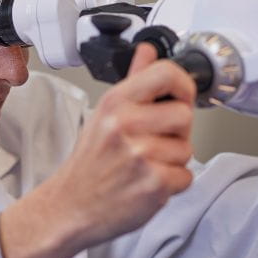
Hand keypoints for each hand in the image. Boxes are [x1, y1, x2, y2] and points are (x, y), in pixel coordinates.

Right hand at [0, 44, 196, 257]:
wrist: (69, 207)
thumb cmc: (91, 163)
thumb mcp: (105, 113)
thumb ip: (133, 80)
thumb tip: (148, 50)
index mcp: (116, 103)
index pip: (166, 73)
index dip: (183, 85)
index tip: (180, 97)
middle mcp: (126, 125)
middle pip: (185, 114)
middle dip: (177, 132)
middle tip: (153, 143)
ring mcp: (141, 156)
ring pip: (187, 149)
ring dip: (173, 161)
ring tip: (145, 166)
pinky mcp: (154, 184)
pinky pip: (185, 176)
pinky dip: (172, 184)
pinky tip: (148, 183)